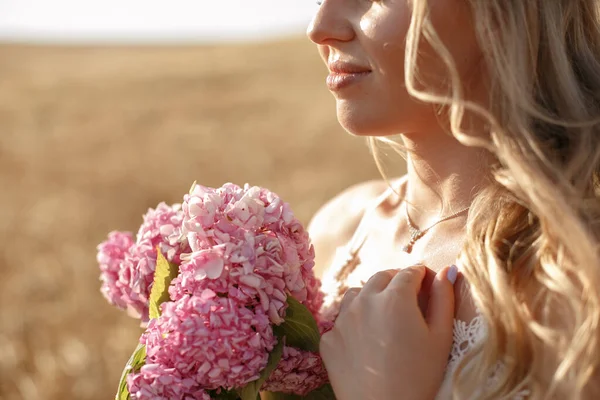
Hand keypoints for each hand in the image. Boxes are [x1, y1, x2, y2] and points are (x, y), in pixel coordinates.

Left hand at [320, 265, 457, 399]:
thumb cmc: (419, 377)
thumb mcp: (441, 337)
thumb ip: (443, 299)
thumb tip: (447, 270)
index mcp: (395, 297)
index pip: (410, 272)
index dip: (422, 274)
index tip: (428, 282)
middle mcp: (364, 301)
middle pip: (381, 278)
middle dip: (397, 281)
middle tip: (409, 295)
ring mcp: (342, 320)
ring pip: (357, 294)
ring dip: (371, 296)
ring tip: (385, 314)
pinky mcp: (329, 340)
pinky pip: (341, 321)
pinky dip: (354, 322)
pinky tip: (366, 339)